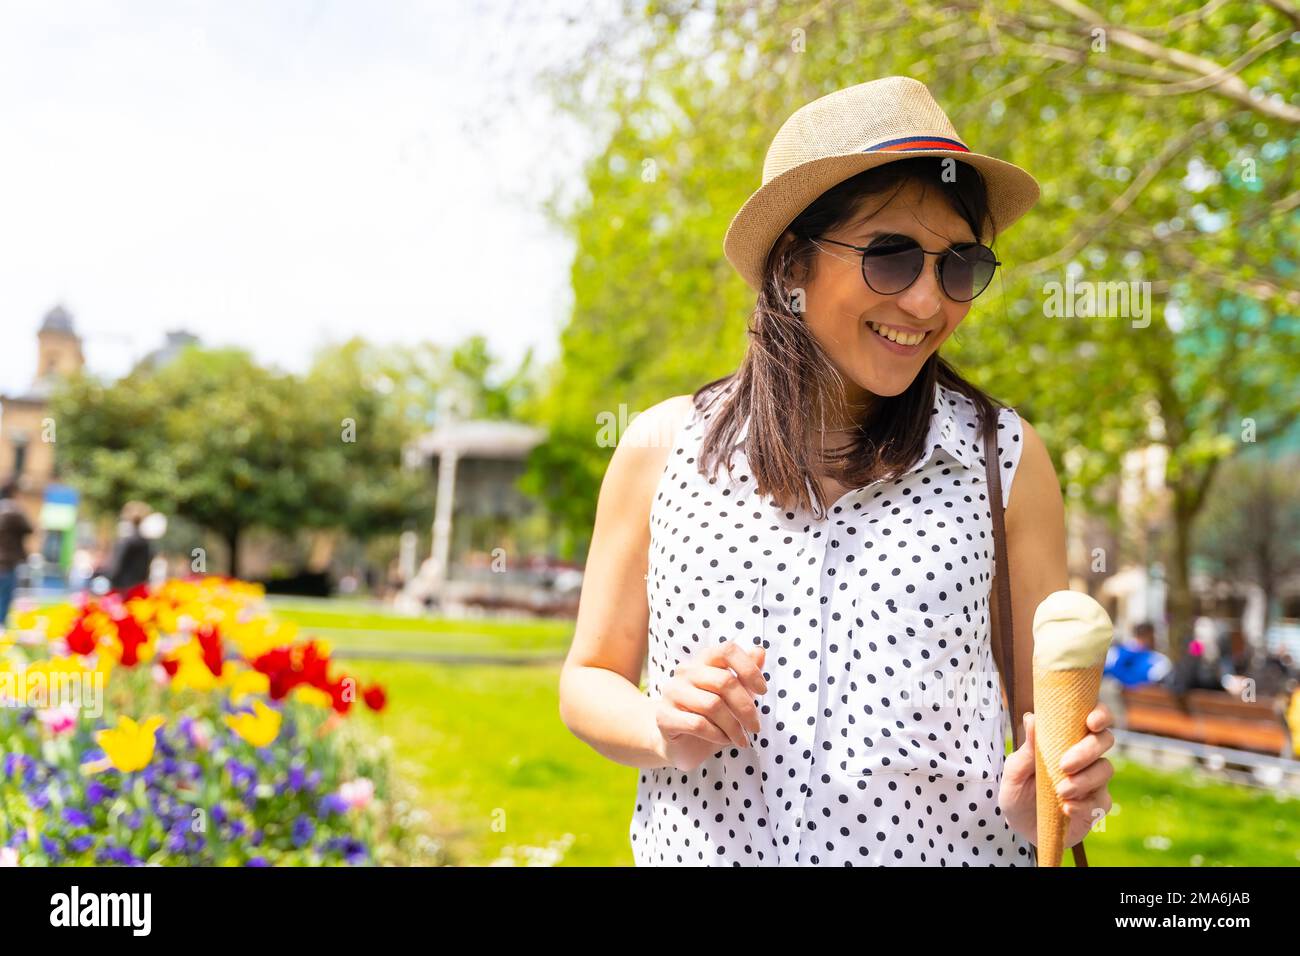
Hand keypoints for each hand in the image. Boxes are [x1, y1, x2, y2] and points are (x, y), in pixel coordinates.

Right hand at [651, 642, 766, 771]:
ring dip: (733, 726)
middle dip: (746, 707)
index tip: (762, 689)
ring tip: (741, 739)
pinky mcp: (663, 716)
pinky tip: (723, 740)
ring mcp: (672, 692)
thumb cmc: (709, 717)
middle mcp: (685, 671)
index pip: (726, 650)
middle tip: (756, 727)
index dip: (748, 668)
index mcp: (702, 661)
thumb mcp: (732, 697)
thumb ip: (745, 674)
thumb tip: (760, 651)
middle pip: (724, 681)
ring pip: (712, 705)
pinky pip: (698, 723)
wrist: (679, 744)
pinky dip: (717, 735)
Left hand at [999, 703, 1115, 852]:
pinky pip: (1101, 801)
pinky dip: (1084, 805)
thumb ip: (1026, 749)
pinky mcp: (1097, 805)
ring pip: (1105, 769)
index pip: (1092, 717)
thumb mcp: (1015, 772)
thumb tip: (1031, 718)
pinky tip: (1066, 809)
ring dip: (1083, 780)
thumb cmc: (1018, 791)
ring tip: (1060, 792)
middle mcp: (1085, 756)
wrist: (1020, 826)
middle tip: (1065, 765)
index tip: (1091, 722)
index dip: (1099, 714)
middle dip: (1088, 750)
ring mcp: (1094, 780)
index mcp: (1066, 739)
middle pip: (1105, 739)